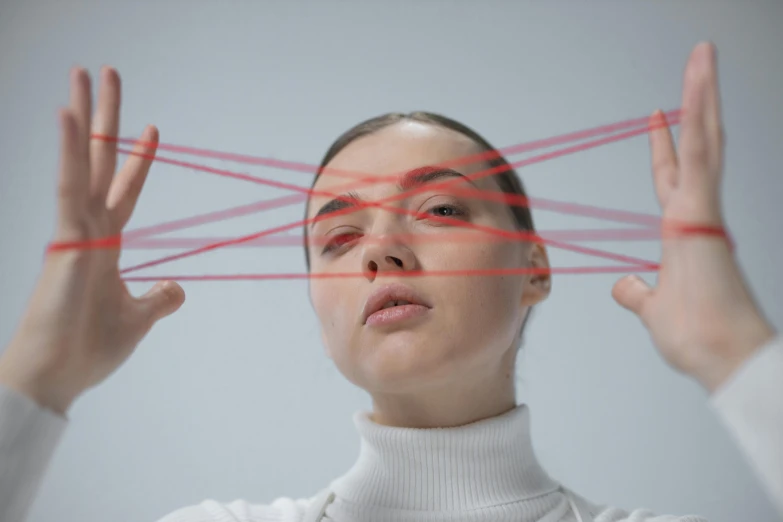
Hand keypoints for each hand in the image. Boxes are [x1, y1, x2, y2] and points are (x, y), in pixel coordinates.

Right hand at [0, 67, 184, 414]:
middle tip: (106, 74)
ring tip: (85, 73)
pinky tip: (70, 115)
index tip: (153, 129)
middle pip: (99, 160)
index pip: (124, 191)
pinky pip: (69, 187)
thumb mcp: (138, 318)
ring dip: (84, 116)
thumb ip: (158, 299)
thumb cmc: (89, 349)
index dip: (138, 160)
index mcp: (105, 245)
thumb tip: (178, 289)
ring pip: (81, 160)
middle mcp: (89, 229)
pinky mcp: (65, 240)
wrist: (57, 376)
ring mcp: (75, 231)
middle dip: (104, 118)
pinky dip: (70, 151)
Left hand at [612, 42, 774, 392]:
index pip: (672, 176)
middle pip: (695, 147)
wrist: (718, 357)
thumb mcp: (652, 307)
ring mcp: (702, 211)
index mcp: (683, 232)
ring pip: (703, 140)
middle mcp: (696, 214)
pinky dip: (698, 123)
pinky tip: (699, 86)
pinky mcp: (703, 215)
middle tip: (698, 63)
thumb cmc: (695, 336)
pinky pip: (699, 159)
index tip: (660, 116)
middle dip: (694, 104)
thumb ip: (638, 292)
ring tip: (703, 55)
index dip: (666, 145)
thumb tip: (623, 285)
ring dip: (702, 96)